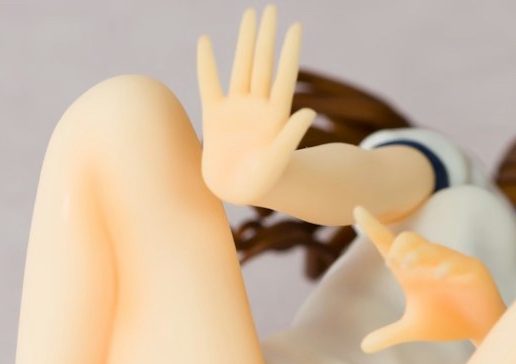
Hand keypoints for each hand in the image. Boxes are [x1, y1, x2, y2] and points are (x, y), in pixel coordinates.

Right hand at [197, 6, 316, 204]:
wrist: (236, 193)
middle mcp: (256, 107)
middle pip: (263, 64)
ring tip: (250, 15)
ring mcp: (236, 109)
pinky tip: (205, 41)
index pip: (284, 76)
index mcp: (274, 116)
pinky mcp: (214, 115)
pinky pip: (208, 84)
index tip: (296, 27)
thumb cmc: (262, 183)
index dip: (289, 52)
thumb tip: (310, 112)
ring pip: (241, 67)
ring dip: (245, 42)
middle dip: (267, 37)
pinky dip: (206, 64)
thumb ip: (290, 137)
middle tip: (271, 9)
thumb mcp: (278, 161)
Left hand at [354, 206, 506, 352]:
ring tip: (405, 266)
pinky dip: (447, 267)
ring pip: (433, 249)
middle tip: (391, 263)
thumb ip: (389, 334)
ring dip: (418, 255)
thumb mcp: (414, 329)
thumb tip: (363, 347)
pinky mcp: (473, 270)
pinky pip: (458, 264)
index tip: (358, 210)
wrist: (481, 329)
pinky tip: (438, 275)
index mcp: (414, 271)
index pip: (390, 244)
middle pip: (410, 241)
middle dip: (399, 248)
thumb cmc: (448, 322)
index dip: (374, 228)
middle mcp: (430, 262)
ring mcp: (452, 263)